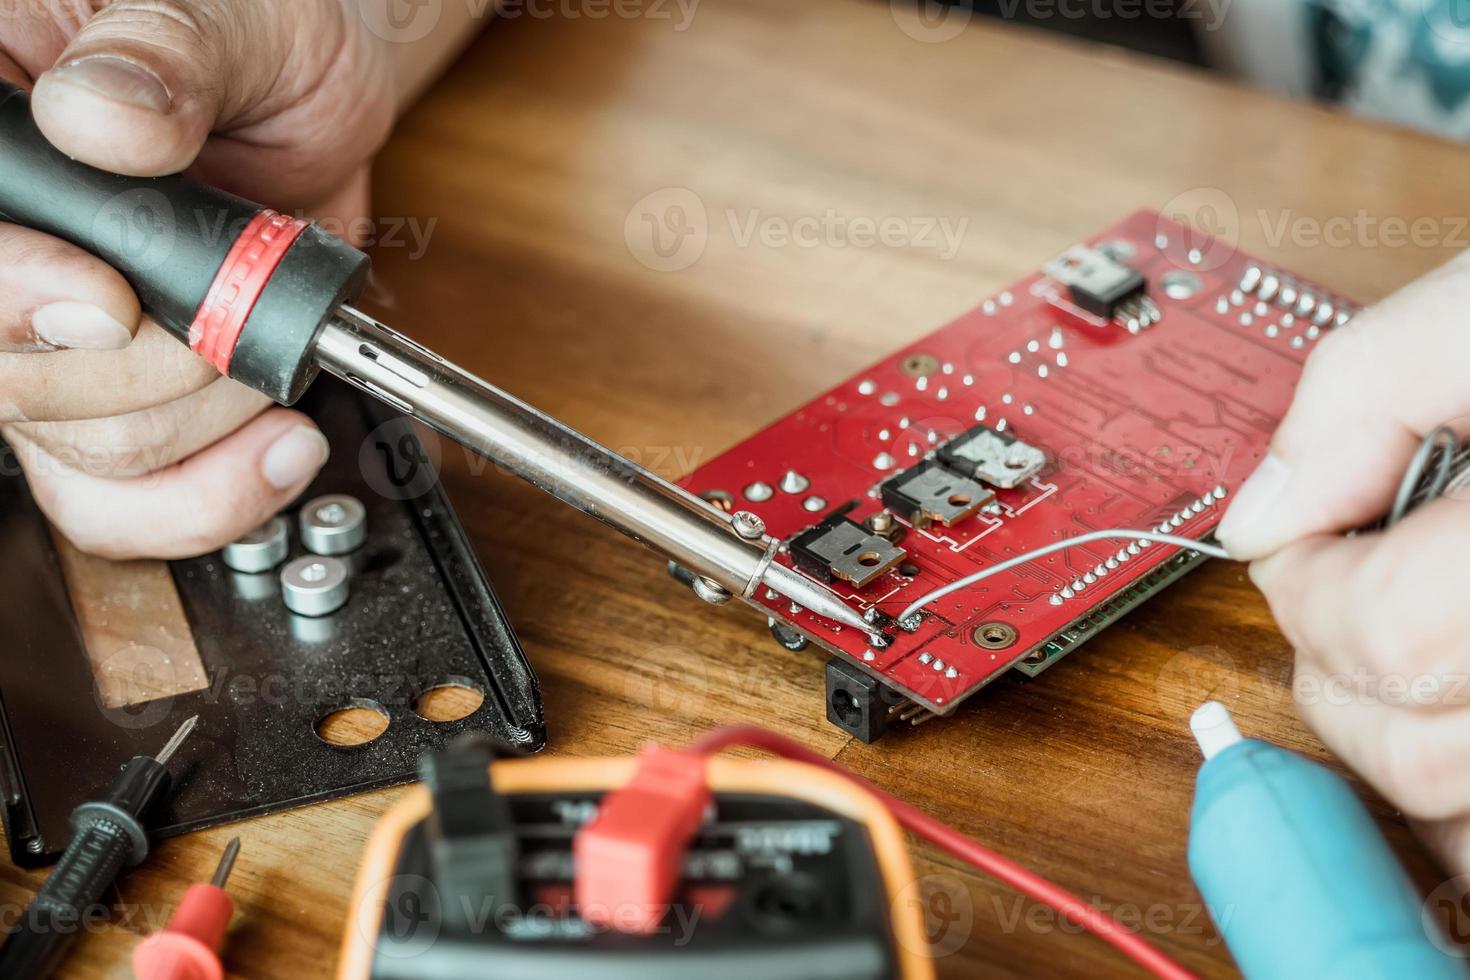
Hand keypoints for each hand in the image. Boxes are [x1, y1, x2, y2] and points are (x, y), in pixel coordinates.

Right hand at [0, 0, 394, 557]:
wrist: (311, 93)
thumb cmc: (257, 32)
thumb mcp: (226, 16)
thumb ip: (164, 55)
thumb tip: (101, 118)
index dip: (13, 299)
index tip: (111, 303)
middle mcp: (6, 245)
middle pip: (10, 384)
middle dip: (153, 368)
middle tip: (234, 314)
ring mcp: (50, 338)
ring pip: (82, 451)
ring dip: (209, 419)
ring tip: (273, 350)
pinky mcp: (119, 397)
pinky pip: (121, 502)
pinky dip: (210, 498)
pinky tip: (276, 450)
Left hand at [1218, 250, 1469, 873]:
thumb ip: (1366, 393)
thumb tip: (1261, 519)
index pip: (1390, 634)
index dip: (1311, 588)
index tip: (1308, 544)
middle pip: (1420, 753)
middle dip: (1341, 670)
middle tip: (1356, 592)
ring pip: (1465, 819)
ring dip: (1405, 738)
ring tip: (1427, 636)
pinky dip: (1462, 796)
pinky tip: (1458, 698)